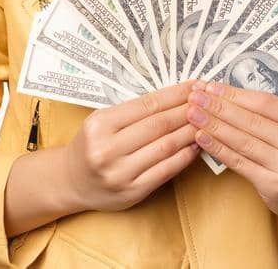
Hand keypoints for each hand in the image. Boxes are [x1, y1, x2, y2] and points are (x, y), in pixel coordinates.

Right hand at [59, 80, 200, 211]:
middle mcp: (106, 149)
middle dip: (188, 110)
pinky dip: (186, 155)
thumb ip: (135, 110)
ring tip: (207, 121)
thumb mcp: (102, 121)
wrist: (69, 181)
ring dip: (192, 131)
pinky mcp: (131, 192)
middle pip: (159, 125)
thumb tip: (178, 94)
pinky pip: (167, 169)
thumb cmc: (92, 145)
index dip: (176, 94)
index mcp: (99, 125)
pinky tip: (197, 145)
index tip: (196, 85)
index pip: (148, 105)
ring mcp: (119, 173)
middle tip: (208, 101)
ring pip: (166, 146)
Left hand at [186, 81, 277, 224]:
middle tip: (195, 96)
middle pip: (253, 121)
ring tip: (193, 114)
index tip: (211, 86)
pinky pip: (240, 163)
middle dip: (220, 107)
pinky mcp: (274, 185)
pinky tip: (202, 138)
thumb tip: (231, 96)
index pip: (266, 103)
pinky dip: (218, 149)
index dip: (236, 94)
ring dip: (214, 126)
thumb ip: (274, 117)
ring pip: (244, 141)